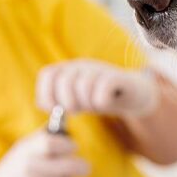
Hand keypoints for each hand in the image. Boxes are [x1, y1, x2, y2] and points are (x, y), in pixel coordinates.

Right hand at [0, 129, 89, 176]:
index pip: (53, 143)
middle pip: (71, 165)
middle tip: (84, 168)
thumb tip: (65, 130)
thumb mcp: (20, 151)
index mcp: (26, 153)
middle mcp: (32, 170)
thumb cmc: (12, 172)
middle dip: (82, 167)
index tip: (73, 147)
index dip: (68, 145)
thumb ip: (41, 139)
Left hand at [36, 59, 158, 117]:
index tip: (56, 109)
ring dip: (87, 103)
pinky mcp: (118, 77)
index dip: (47, 94)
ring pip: (83, 85)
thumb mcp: (77, 100)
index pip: (48, 74)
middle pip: (64, 81)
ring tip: (93, 107)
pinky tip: (105, 104)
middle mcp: (83, 65)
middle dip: (68, 102)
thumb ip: (58, 101)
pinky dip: (101, 101)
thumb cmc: (100, 97)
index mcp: (69, 69)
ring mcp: (100, 69)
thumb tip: (42, 104)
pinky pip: (103, 88)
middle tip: (77, 111)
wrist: (134, 94)